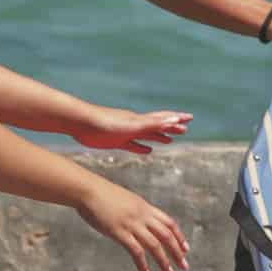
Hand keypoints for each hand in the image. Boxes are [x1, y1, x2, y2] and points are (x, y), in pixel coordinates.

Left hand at [76, 106, 193, 152]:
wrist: (81, 123)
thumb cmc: (105, 124)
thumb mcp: (133, 125)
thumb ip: (152, 124)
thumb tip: (174, 120)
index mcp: (140, 120)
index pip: (163, 118)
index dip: (177, 119)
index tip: (190, 118)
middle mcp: (135, 124)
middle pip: (157, 126)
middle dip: (171, 128)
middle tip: (184, 130)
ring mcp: (126, 132)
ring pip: (146, 135)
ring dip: (158, 137)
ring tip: (169, 141)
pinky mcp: (116, 140)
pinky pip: (133, 145)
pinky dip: (142, 148)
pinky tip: (146, 151)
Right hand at [78, 179, 190, 270]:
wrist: (88, 190)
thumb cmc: (102, 195)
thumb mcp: (125, 200)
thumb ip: (135, 211)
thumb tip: (139, 220)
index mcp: (145, 207)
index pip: (169, 223)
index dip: (179, 236)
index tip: (185, 248)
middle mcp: (142, 215)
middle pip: (167, 235)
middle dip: (177, 252)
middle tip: (184, 266)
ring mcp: (132, 224)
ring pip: (155, 245)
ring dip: (164, 261)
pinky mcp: (120, 232)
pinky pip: (136, 252)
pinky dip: (143, 265)